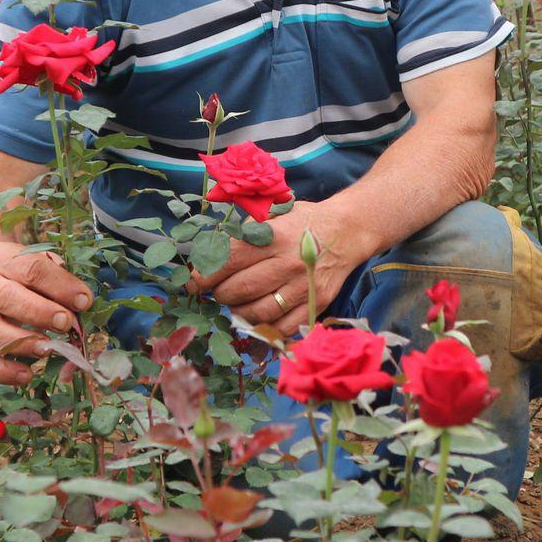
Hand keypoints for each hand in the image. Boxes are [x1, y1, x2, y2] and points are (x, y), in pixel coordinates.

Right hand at [0, 238, 92, 384]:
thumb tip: (81, 302)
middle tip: (65, 323)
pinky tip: (27, 375)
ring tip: (48, 349)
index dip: (60, 286)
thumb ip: (55, 276)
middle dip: (40, 312)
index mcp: (1, 259)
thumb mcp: (29, 258)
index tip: (84, 301)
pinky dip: (4, 371)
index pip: (31, 269)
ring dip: (21, 342)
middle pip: (7, 297)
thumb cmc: (10, 268)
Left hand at [186, 201, 372, 329]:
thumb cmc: (304, 221)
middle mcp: (287, 263)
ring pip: (258, 313)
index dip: (205, 275)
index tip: (193, 283)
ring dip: (238, 313)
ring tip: (236, 304)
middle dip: (220, 294)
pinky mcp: (316, 304)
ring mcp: (303, 287)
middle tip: (218, 292)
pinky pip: (283, 327)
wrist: (348, 232)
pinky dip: (264, 327)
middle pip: (240, 290)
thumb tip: (210, 253)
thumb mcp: (274, 214)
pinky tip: (256, 318)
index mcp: (273, 237)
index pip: (229, 260)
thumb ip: (244, 232)